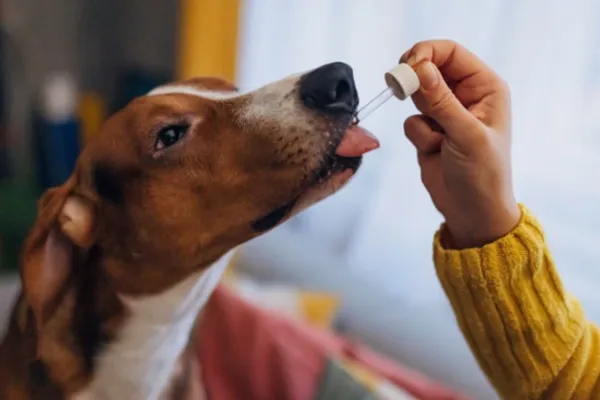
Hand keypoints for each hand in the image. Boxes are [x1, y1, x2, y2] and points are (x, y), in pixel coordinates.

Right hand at [401, 40, 520, 248]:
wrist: (472, 211)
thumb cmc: (483, 174)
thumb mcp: (466, 135)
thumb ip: (441, 101)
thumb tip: (420, 68)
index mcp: (485, 86)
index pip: (451, 52)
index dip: (426, 53)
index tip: (405, 67)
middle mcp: (466, 94)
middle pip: (429, 67)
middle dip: (415, 82)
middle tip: (400, 90)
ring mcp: (446, 112)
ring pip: (416, 94)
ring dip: (420, 116)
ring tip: (437, 139)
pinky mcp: (429, 130)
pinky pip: (410, 119)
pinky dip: (417, 135)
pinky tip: (435, 151)